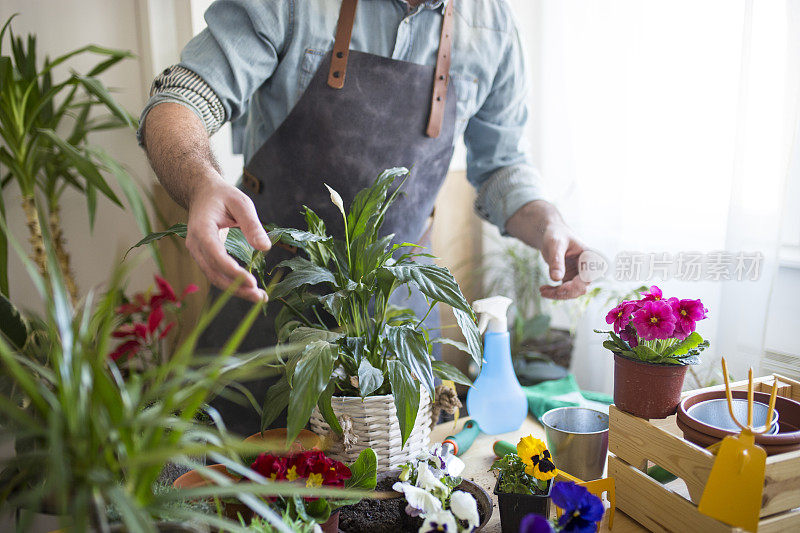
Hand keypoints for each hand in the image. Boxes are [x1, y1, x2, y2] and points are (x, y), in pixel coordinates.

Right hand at [185, 175, 270, 301]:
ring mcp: (197, 253)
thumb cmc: (223, 196)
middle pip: (214, 273)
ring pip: (214, 278)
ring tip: (259, 297)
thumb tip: (265, 248)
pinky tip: (250, 288)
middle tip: (260, 297)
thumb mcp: (241, 203)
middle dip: (236, 288)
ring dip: (236, 290)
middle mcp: (195, 244)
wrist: (203, 193)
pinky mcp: (204, 257)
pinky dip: (232, 283)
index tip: (252, 282)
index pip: (215, 256)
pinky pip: (216, 274)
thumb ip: (252, 225)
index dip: (233, 271)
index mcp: (202, 229)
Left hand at [537, 223, 589, 299]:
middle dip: (563, 293)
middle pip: (580, 289)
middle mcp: (588, 268)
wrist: (552, 234)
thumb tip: (556, 279)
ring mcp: (580, 275)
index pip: (587, 278)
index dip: (574, 286)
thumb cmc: (555, 235)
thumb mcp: (555, 245)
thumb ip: (556, 261)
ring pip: (572, 292)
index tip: (558, 287)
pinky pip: (565, 291)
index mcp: (590, 258)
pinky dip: (555, 292)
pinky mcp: (571, 278)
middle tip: (544, 292)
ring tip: (542, 291)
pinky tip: (543, 289)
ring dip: (558, 294)